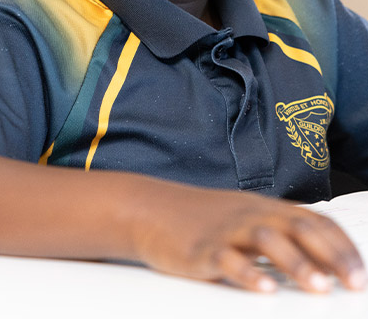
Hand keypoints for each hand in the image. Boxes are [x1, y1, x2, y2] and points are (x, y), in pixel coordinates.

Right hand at [132, 182, 366, 292]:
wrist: (153, 209)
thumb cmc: (204, 221)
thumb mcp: (246, 221)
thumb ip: (281, 237)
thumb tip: (323, 266)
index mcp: (266, 208)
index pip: (315, 221)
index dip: (341, 246)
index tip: (361, 274)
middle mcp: (252, 215)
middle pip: (298, 227)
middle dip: (331, 256)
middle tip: (354, 284)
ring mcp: (227, 231)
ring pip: (267, 239)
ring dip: (297, 263)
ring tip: (319, 288)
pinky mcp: (202, 249)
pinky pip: (228, 260)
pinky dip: (248, 274)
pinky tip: (264, 290)